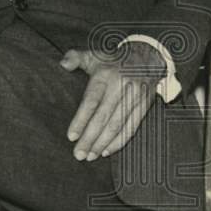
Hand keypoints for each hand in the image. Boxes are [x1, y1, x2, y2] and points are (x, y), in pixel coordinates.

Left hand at [61, 42, 166, 160]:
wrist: (147, 56)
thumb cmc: (113, 61)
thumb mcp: (95, 55)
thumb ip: (75, 58)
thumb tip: (62, 65)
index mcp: (105, 75)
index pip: (91, 101)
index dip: (81, 120)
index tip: (71, 136)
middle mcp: (121, 85)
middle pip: (103, 117)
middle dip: (90, 138)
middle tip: (78, 154)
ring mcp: (135, 95)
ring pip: (117, 124)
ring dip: (103, 143)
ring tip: (90, 156)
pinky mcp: (145, 104)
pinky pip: (132, 126)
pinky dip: (120, 141)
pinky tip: (107, 151)